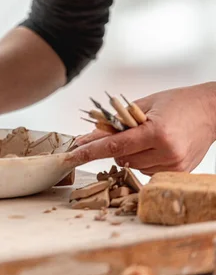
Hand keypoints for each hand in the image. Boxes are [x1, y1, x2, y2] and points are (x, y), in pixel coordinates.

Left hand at [67, 83, 215, 174]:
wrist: (213, 110)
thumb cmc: (178, 102)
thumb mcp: (144, 105)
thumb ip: (117, 122)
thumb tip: (89, 136)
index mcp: (156, 132)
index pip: (114, 145)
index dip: (90, 151)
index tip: (72, 155)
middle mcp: (166, 152)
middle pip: (122, 157)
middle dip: (116, 146)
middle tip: (126, 132)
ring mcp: (174, 165)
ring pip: (133, 166)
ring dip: (131, 154)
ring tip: (148, 137)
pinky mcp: (179, 172)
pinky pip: (147, 170)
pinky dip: (144, 160)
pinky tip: (156, 147)